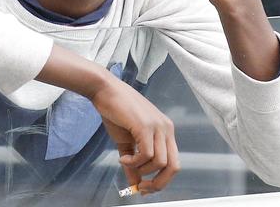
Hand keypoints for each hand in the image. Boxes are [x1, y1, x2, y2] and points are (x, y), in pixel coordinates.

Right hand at [90, 78, 179, 194]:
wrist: (105, 91)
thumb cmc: (116, 112)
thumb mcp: (126, 142)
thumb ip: (133, 163)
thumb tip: (134, 185)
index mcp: (165, 131)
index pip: (174, 162)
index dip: (161, 180)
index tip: (145, 188)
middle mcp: (166, 128)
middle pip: (173, 166)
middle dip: (157, 183)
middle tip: (141, 187)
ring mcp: (157, 126)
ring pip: (160, 162)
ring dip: (141, 170)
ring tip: (126, 162)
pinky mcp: (145, 125)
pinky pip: (146, 154)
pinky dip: (134, 162)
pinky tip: (123, 157)